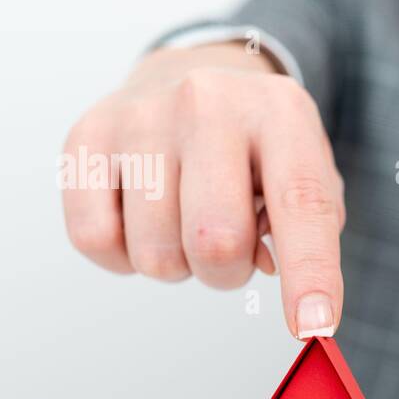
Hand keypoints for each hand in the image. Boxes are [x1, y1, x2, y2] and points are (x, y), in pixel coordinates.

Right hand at [61, 44, 344, 338]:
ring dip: (178, 266)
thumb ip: (308, 230)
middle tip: (230, 251)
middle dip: (227, 273)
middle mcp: (208, 103)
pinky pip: (96, 241)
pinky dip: (123, 258)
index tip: (313, 326)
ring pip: (156, 254)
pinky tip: (142, 225)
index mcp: (280, 113)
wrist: (185, 72)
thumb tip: (272, 278)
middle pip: (216, 241)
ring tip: (185, 223)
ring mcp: (141, 117)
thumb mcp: (304, 169)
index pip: (302, 204)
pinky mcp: (85, 139)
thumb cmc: (255, 146)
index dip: (310, 273)